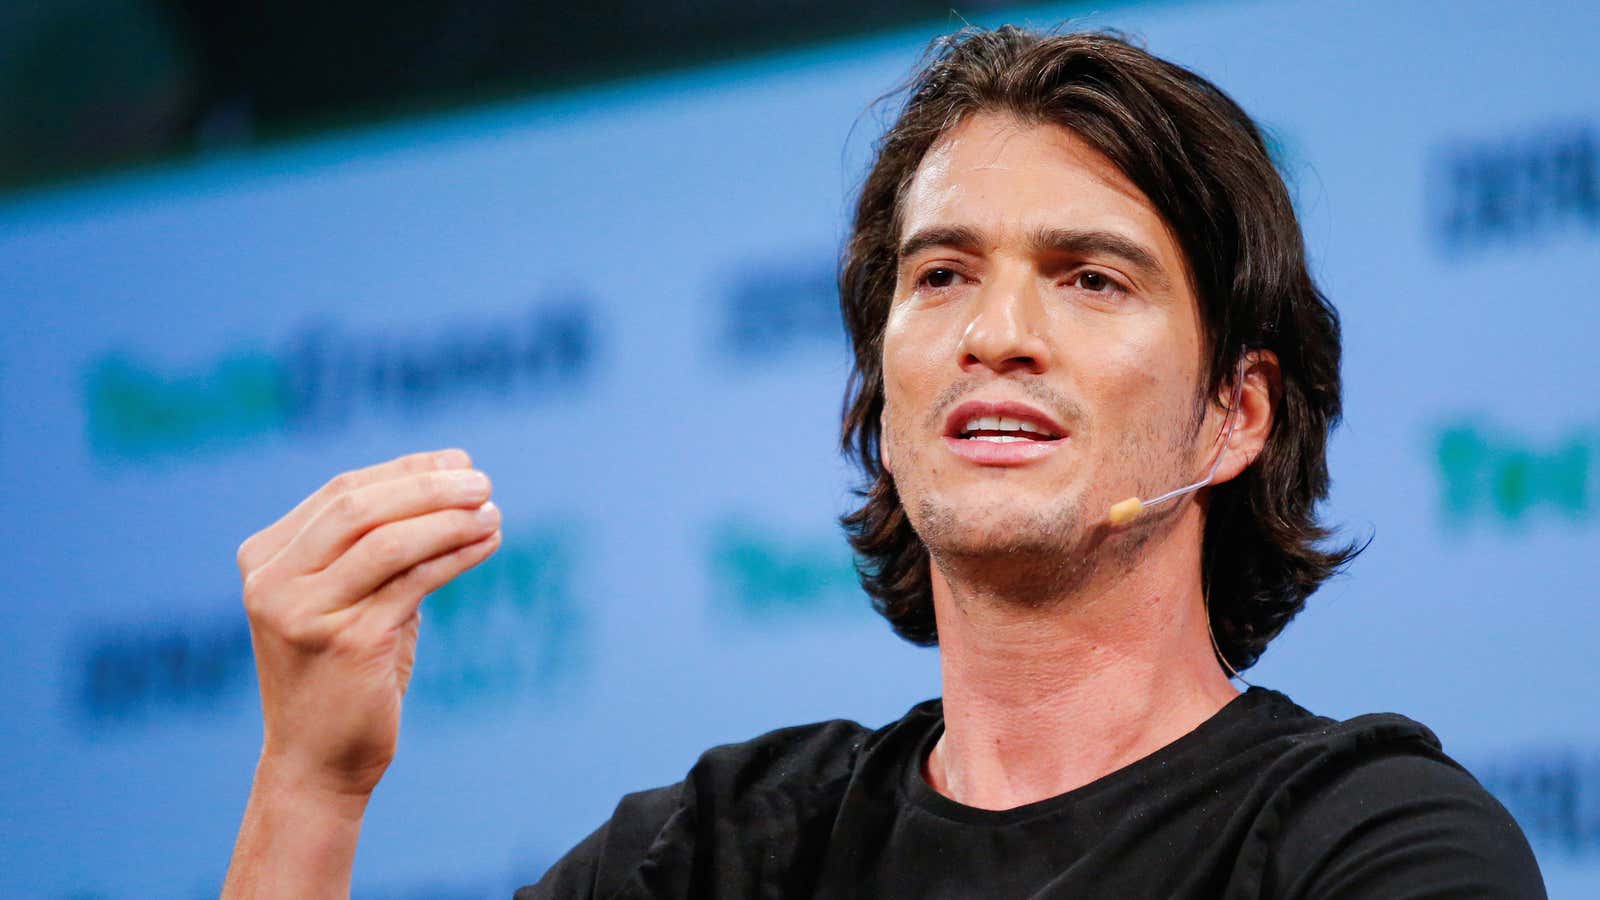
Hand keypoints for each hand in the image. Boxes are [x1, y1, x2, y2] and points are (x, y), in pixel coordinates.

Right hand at [236, 448, 500, 797]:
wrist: (318, 762)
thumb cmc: (344, 671)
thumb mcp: (349, 596)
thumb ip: (378, 543)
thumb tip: (452, 479)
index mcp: (265, 558)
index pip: (341, 492)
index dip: (405, 470)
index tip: (458, 461)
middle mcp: (273, 581)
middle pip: (360, 507)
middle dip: (428, 486)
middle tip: (482, 481)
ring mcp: (304, 612)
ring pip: (388, 541)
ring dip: (449, 519)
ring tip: (493, 510)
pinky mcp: (346, 642)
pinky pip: (414, 582)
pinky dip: (456, 556)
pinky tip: (488, 543)